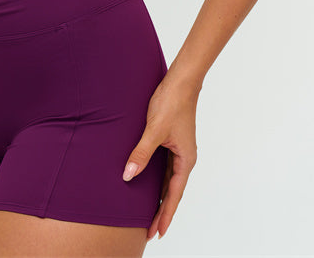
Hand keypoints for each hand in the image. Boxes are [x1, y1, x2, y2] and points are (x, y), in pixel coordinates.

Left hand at [122, 74, 199, 240]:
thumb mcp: (154, 129)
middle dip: (161, 212)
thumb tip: (128, 175)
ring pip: (168, 181)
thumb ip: (141, 153)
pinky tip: (149, 186)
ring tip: (149, 215)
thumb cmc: (171, 103)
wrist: (180, 82)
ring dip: (159, 198)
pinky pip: (164, 168)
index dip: (165, 214)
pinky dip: (158, 181)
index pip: (174, 195)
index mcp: (185, 159)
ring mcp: (178, 150)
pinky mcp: (171, 141)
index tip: (157, 232)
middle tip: (150, 232)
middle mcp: (184, 158)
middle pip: (172, 192)